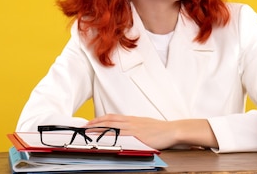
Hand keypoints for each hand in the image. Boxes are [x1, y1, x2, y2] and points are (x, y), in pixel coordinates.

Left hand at [85, 114, 217, 149]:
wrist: (172, 130)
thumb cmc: (161, 130)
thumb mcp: (146, 126)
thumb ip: (135, 127)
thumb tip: (127, 131)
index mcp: (133, 119)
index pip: (113, 117)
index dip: (100, 119)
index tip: (90, 122)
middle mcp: (131, 122)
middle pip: (109, 120)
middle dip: (95, 123)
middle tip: (83, 126)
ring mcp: (134, 129)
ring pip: (112, 127)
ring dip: (98, 128)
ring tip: (88, 131)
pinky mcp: (137, 136)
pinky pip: (120, 135)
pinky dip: (110, 136)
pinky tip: (103, 139)